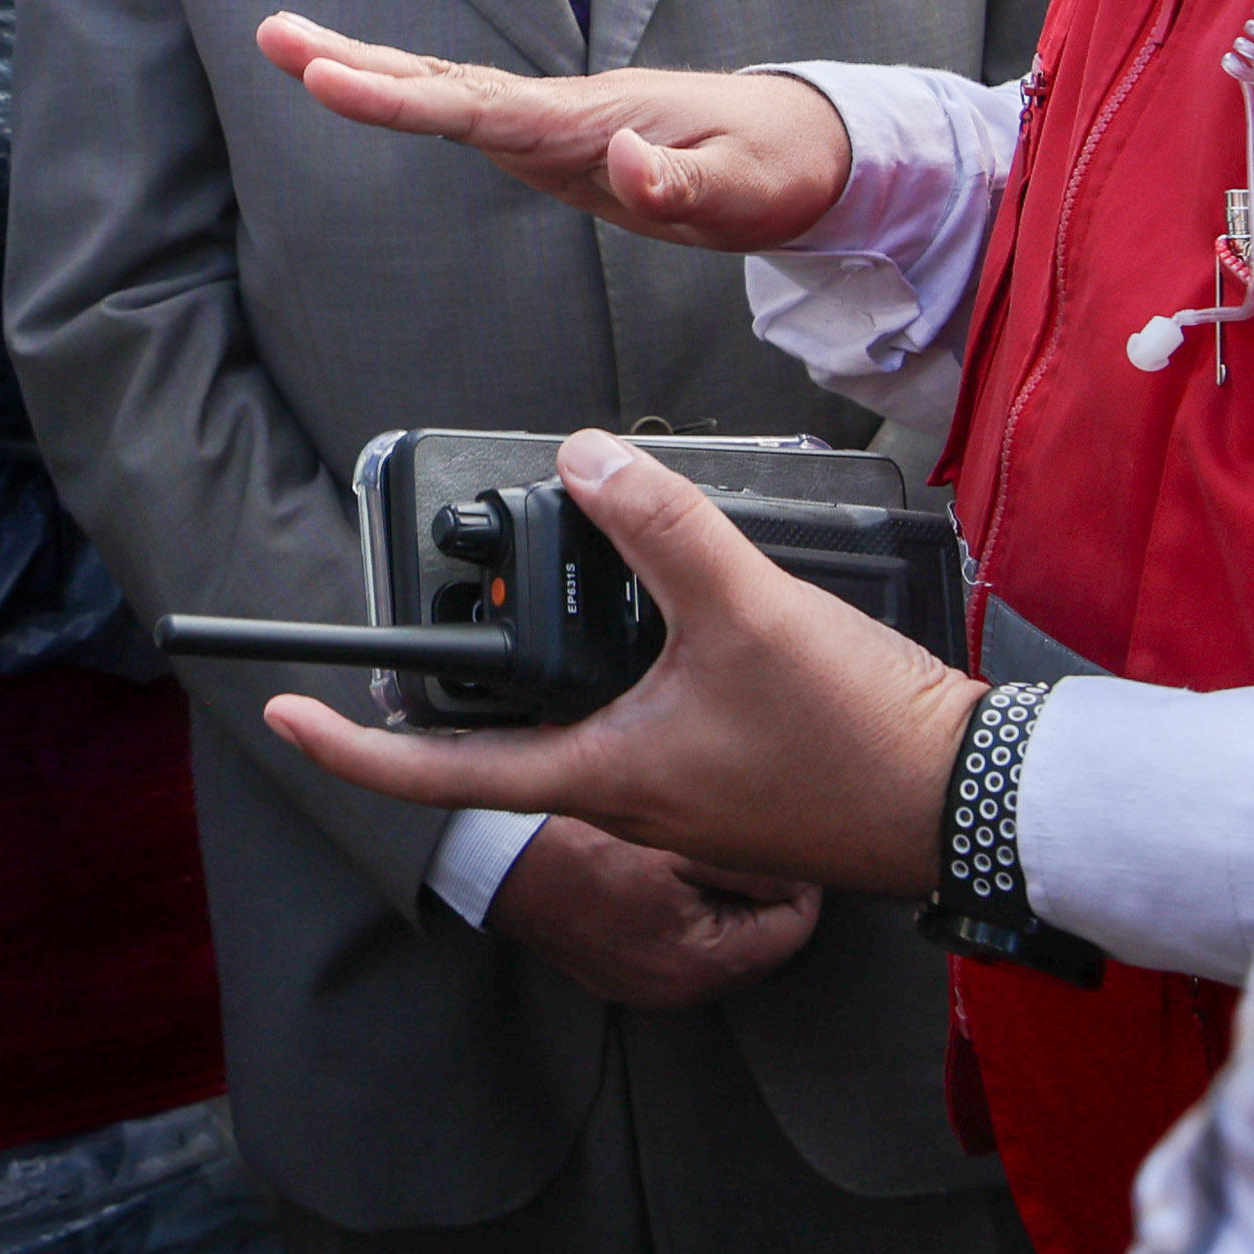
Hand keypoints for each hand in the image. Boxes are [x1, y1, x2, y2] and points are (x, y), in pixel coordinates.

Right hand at [254, 15, 853, 250]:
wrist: (798, 147)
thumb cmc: (773, 166)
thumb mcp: (746, 190)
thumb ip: (683, 183)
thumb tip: (624, 166)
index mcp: (590, 120)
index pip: (479, 108)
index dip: (401, 98)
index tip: (330, 79)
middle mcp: (556, 111)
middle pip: (439, 82)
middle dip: (354, 62)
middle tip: (273, 36)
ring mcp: (547, 123)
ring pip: (441, 90)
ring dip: (364, 69)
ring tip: (284, 45)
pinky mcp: (547, 140)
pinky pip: (460, 112)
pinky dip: (403, 95)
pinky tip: (357, 85)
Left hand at [265, 429, 982, 897]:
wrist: (966, 795)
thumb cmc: (858, 735)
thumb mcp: (746, 608)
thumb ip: (660, 526)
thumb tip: (588, 458)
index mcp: (602, 774)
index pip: (442, 778)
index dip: (351, 751)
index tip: (288, 713)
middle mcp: (624, 794)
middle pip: (507, 736)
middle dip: (469, 669)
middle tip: (444, 599)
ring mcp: (677, 789)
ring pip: (578, 714)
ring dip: (558, 646)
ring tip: (567, 564)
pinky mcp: (727, 768)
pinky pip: (643, 709)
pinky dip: (626, 650)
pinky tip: (664, 599)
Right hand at [486, 818, 820, 1008]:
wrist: (497, 861)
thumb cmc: (576, 845)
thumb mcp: (676, 842)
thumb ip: (751, 863)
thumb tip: (800, 872)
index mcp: (703, 964)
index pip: (796, 926)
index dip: (790, 875)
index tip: (766, 839)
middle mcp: (680, 992)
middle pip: (763, 938)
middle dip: (756, 891)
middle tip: (724, 842)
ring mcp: (649, 988)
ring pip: (726, 942)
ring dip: (721, 901)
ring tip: (687, 856)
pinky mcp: (624, 976)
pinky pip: (684, 947)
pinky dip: (685, 915)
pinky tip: (659, 879)